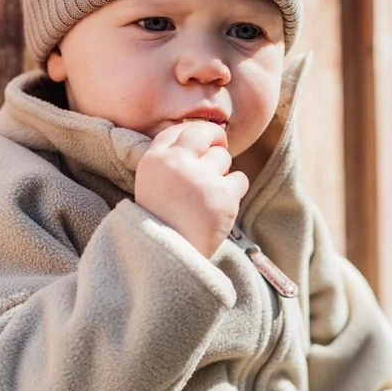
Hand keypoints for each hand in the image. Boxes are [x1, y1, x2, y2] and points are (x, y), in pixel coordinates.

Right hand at [134, 121, 248, 258]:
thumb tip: (199, 135)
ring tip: (207, 195)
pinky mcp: (223, 196)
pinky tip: (219, 205)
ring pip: (223, 157)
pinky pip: (240, 179)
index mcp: (153, 161)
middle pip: (203, 133)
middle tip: (218, 147)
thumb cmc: (160, 221)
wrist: (168, 260)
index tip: (200, 143)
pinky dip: (234, 191)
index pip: (177, 130)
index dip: (192, 134)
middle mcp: (176, 165)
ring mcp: (201, 179)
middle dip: (215, 138)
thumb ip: (168, 159)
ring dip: (221, 172)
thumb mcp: (151, 184)